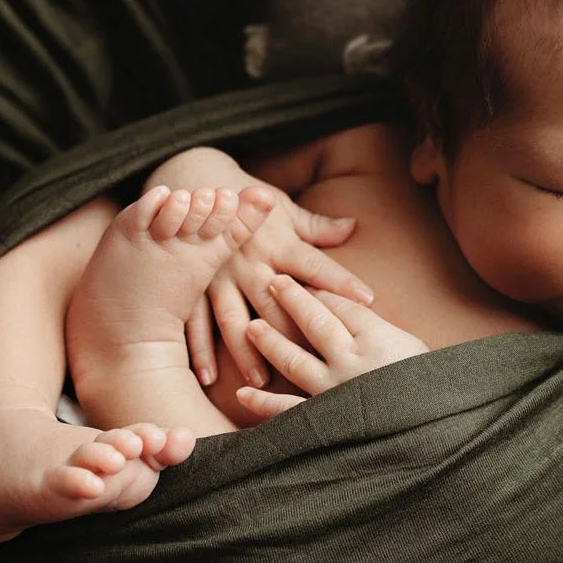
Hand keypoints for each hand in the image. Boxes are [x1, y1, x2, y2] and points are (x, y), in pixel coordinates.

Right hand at [191, 187, 374, 387]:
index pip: (316, 266)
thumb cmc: (246, 197)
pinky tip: (207, 378)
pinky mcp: (194, 286)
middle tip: (312, 366)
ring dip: (247, 352)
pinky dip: (200, 350)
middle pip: (275, 305)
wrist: (193, 181)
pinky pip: (196, 321)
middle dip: (293, 335)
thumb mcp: (282, 206)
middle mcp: (250, 263)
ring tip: (260, 381)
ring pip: (235, 320)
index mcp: (278, 243)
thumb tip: (352, 227)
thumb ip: (315, 225)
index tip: (368, 300)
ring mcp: (219, 277)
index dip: (342, 282)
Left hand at [233, 275, 429, 418]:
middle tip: (271, 281)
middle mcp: (350, 360)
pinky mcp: (324, 420)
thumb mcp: (413, 348)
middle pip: (314, 321)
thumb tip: (355, 314)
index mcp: (376, 338)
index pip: (342, 305)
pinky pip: (287, 410)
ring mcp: (333, 391)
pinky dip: (263, 403)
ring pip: (294, 359)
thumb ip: (380, 332)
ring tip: (252, 327)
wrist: (433, 435)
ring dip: (270, 341)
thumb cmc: (431, 388)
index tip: (303, 279)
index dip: (320, 290)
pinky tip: (244, 393)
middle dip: (291, 299)